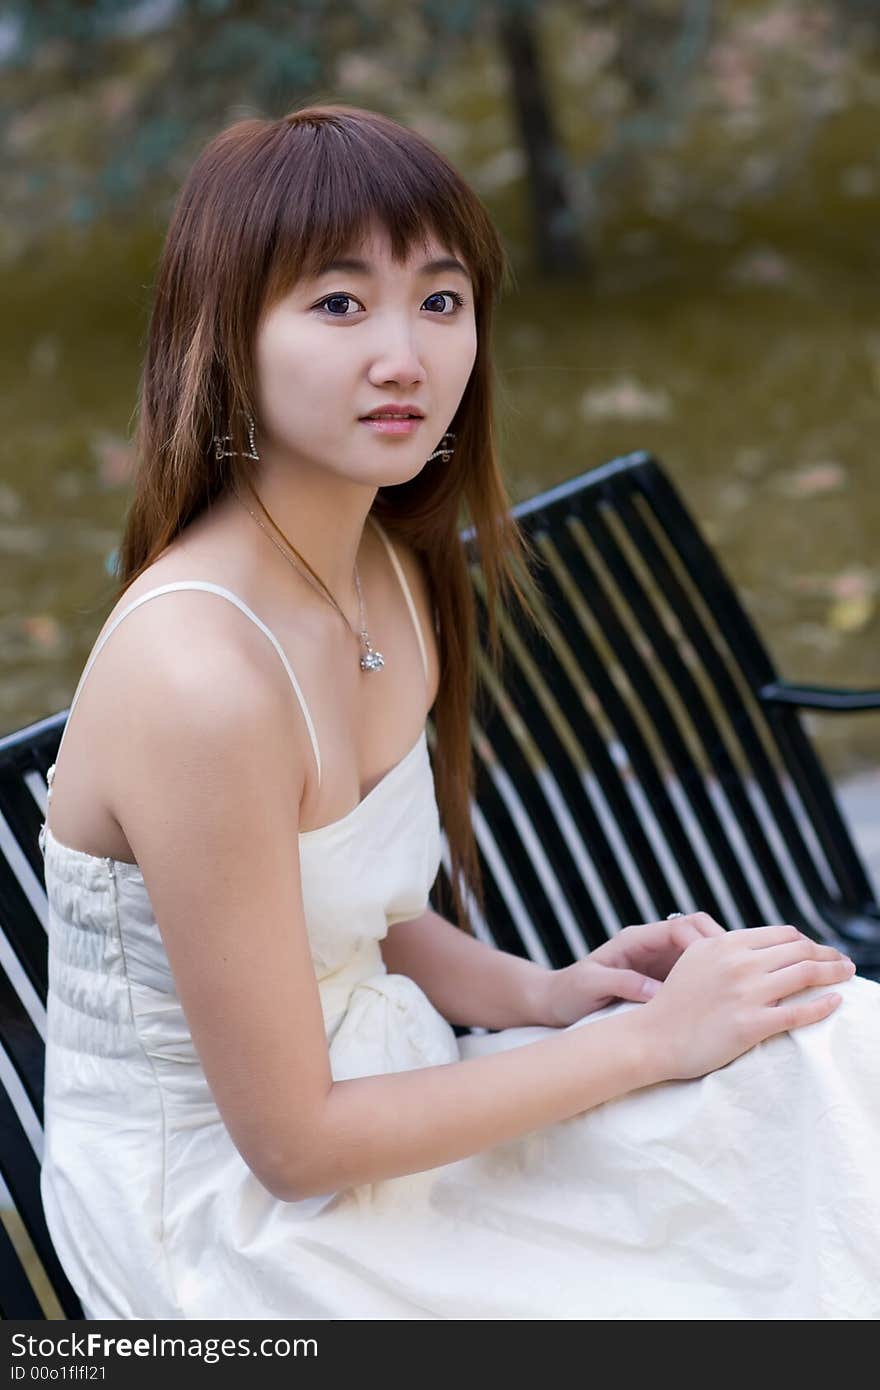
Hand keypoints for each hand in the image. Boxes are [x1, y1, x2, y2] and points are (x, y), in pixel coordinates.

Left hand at [544, 913, 726, 1026]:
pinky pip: (695, 975)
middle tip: (741, 972)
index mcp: (636, 940)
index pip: (680, 927)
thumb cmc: (569, 993)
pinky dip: (711, 983)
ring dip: (720, 965)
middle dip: (722, 947)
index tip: (717, 963)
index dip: (702, 941)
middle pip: (699, 933)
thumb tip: (657, 991)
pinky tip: (724, 1002)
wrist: (555, 1005)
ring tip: (741, 987)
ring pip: (702, 953)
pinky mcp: (664, 982)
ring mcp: (660, 963)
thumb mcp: (590, 985)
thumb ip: (621, 983)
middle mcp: (652, 946)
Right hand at [634, 924, 855, 1080]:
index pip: (783, 934)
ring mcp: (746, 993)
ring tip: (847, 975)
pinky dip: (823, 1005)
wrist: (653, 1036)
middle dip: (829, 954)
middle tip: (844, 963)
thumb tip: (760, 946)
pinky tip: (835, 1001)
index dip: (808, 941)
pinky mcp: (751, 1025)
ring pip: (805, 974)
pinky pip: (799, 1012)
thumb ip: (727, 947)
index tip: (819, 951)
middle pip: (800, 950)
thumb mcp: (697, 958)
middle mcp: (739, 962)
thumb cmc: (675, 1001)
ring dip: (834, 972)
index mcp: (726, 943)